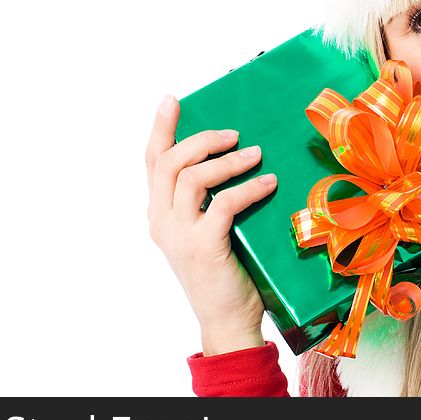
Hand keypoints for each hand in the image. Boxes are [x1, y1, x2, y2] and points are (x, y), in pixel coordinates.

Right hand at [145, 94, 276, 354]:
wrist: (228, 319)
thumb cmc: (227, 271)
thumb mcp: (209, 230)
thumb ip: (209, 200)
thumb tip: (238, 156)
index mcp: (160, 214)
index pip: (152, 162)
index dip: (161, 128)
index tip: (172, 100)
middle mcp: (163, 221)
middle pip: (169, 162)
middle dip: (201, 139)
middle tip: (233, 133)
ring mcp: (180, 236)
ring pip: (192, 178)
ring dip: (228, 161)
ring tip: (256, 154)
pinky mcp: (204, 247)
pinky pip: (222, 204)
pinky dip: (247, 188)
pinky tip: (268, 182)